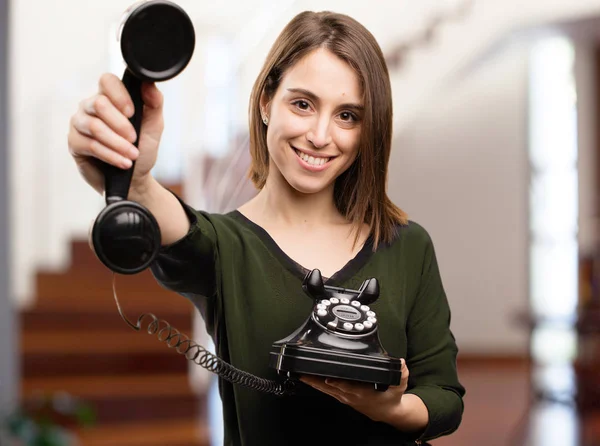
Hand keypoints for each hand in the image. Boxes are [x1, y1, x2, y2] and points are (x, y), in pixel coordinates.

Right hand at [67, 72, 164, 194]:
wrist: (135, 177)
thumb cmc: (143, 148)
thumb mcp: (154, 125)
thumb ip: (154, 103)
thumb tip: (149, 83)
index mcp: (110, 97)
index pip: (107, 81)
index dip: (120, 96)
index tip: (133, 113)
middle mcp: (90, 106)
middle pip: (99, 104)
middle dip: (121, 125)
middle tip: (134, 139)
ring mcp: (80, 123)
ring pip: (94, 126)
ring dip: (118, 143)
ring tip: (132, 155)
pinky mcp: (74, 143)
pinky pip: (90, 145)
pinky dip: (111, 155)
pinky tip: (123, 163)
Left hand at [300, 359, 408, 422]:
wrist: (388, 412)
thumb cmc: (391, 396)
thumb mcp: (400, 384)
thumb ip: (400, 373)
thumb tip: (400, 363)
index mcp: (362, 392)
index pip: (347, 386)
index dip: (337, 382)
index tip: (328, 378)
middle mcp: (350, 395)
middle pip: (330, 387)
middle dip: (316, 381)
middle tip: (303, 373)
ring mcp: (345, 397)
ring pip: (326, 390)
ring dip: (313, 383)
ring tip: (301, 375)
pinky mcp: (342, 397)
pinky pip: (326, 391)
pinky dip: (317, 385)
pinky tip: (308, 379)